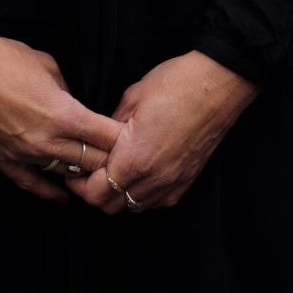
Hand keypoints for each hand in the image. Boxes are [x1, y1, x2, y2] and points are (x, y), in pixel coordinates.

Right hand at [0, 19, 122, 204]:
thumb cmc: (2, 58)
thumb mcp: (48, 65)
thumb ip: (66, 91)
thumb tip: (73, 103)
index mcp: (64, 113)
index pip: (106, 137)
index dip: (122, 139)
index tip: (131, 139)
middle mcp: (48, 140)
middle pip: (91, 162)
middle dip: (108, 160)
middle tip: (118, 159)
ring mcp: (24, 154)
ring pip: (65, 176)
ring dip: (81, 174)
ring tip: (94, 175)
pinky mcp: (2, 160)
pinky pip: (31, 184)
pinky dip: (49, 193)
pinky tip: (63, 199)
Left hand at [85, 51, 257, 213]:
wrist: (217, 85)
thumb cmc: (175, 85)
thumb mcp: (131, 99)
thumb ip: (109, 127)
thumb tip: (99, 140)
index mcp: (133, 159)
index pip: (94, 193)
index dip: (78, 184)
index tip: (74, 169)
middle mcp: (153, 179)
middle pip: (111, 207)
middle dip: (94, 192)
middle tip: (88, 172)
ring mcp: (172, 183)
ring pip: (133, 207)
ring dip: (118, 195)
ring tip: (113, 173)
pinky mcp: (186, 180)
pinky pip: (157, 202)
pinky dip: (142, 195)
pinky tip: (139, 175)